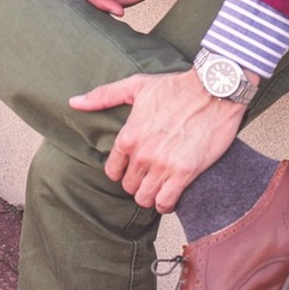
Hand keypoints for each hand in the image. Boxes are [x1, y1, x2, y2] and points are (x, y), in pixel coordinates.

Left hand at [70, 69, 250, 212]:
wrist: (214, 90)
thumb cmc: (176, 87)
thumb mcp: (136, 86)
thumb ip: (103, 96)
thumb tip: (74, 102)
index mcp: (128, 136)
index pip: (112, 171)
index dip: (121, 171)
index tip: (132, 167)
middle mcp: (142, 154)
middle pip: (129, 187)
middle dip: (137, 183)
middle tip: (148, 175)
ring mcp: (163, 165)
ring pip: (145, 198)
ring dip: (151, 195)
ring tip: (159, 185)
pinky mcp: (185, 173)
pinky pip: (166, 203)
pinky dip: (166, 203)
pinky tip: (171, 193)